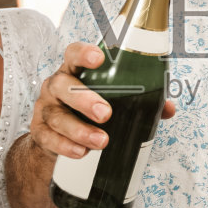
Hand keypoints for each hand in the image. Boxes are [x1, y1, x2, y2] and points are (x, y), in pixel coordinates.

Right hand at [27, 42, 174, 160]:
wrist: (57, 138)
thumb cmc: (88, 111)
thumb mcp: (112, 102)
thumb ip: (141, 102)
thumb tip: (168, 108)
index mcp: (75, 72)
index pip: (73, 54)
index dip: (84, 53)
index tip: (99, 58)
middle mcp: (57, 86)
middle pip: (63, 85)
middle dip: (84, 99)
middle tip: (106, 114)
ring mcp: (46, 109)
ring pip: (57, 116)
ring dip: (79, 130)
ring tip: (101, 141)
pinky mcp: (39, 132)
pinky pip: (48, 138)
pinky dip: (65, 146)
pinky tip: (80, 153)